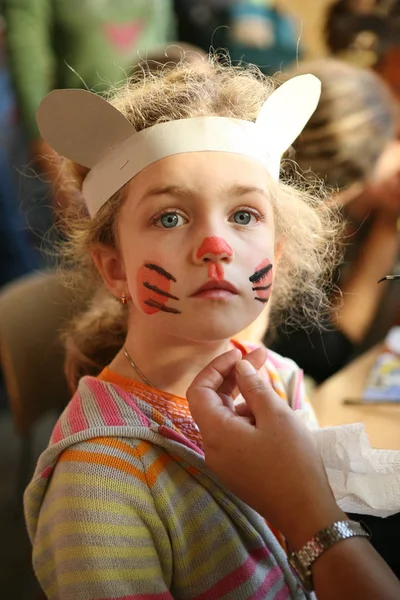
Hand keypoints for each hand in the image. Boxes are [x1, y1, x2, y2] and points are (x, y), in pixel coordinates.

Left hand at [187, 349, 344, 548]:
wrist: (306, 512)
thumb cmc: (293, 461)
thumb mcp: (276, 416)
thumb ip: (254, 386)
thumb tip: (240, 366)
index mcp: (215, 432)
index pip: (199, 389)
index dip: (217, 367)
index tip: (240, 353)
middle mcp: (211, 447)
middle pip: (212, 402)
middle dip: (235, 377)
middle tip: (261, 357)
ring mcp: (222, 461)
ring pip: (225, 418)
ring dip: (244, 399)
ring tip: (273, 393)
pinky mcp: (235, 469)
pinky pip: (234, 435)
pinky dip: (248, 418)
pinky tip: (272, 417)